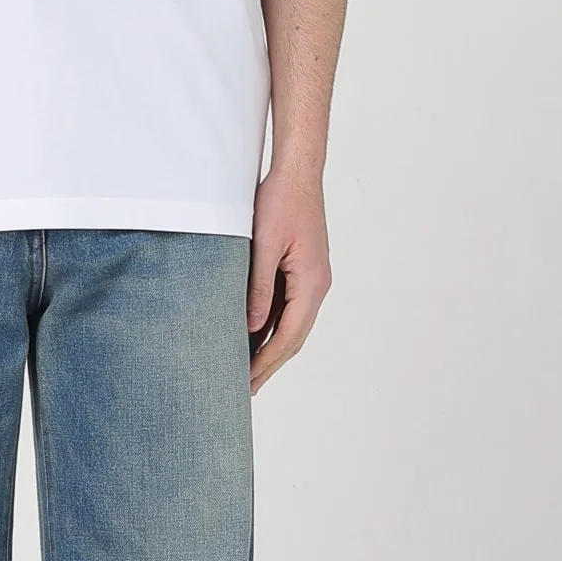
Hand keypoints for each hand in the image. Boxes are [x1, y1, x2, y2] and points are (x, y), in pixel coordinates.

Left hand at [246, 166, 331, 394]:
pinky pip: (288, 305)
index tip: (246, 383)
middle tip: (244, 389)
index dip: (266, 361)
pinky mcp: (303, 269)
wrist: (297, 171)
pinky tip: (253, 333)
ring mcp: (311, 278)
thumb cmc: (281, 201)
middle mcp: (316, 286)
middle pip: (293, 336)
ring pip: (291, 323)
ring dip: (271, 346)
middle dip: (269, 363)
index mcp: (311, 283)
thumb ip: (259, 286)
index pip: (288, 335)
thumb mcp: (264, 244)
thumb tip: (251, 326)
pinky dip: (272, 324)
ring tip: (247, 369)